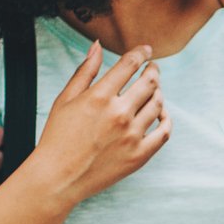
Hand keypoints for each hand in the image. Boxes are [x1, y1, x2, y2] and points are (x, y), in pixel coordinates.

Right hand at [33, 42, 171, 204]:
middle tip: (153, 68)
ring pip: (158, 104)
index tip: (146, 50)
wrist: (58, 177)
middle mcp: (119, 114)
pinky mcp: (139, 155)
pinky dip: (166, 119)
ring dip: (158, 92)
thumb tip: (97, 45)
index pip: (129, 64)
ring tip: (153, 90)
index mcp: (100, 97)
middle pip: (149, 82)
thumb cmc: (58, 137)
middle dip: (153, 70)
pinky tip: (160, 114)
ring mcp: (132, 135)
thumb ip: (85, 71)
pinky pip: (164, 132)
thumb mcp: (65, 99)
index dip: (141, 53)